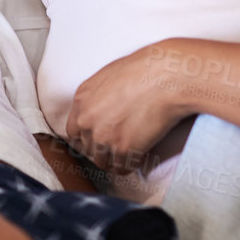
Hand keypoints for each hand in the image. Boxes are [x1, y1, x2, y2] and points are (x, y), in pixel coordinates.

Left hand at [65, 39, 194, 173]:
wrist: (165, 77)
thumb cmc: (143, 70)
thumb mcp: (108, 77)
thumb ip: (97, 96)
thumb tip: (102, 109)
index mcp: (81, 100)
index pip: (73, 132)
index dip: (86, 138)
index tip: (97, 141)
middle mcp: (87, 120)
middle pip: (87, 149)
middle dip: (101, 149)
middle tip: (117, 147)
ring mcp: (103, 137)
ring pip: (102, 162)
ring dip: (114, 160)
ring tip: (128, 154)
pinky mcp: (124, 149)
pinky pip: (121, 169)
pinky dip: (130, 166)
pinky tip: (138, 158)